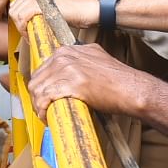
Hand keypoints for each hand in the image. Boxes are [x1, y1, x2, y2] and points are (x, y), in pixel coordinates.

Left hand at [27, 42, 154, 117]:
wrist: (131, 89)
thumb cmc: (118, 80)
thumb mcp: (95, 60)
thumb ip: (79, 62)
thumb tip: (68, 74)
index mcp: (69, 50)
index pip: (43, 68)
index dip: (43, 85)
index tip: (45, 96)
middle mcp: (65, 56)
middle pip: (37, 78)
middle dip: (38, 96)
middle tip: (44, 109)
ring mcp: (66, 68)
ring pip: (38, 89)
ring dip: (39, 105)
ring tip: (46, 115)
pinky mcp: (70, 83)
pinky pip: (45, 98)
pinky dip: (43, 110)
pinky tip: (47, 117)